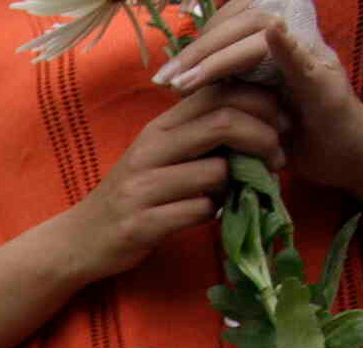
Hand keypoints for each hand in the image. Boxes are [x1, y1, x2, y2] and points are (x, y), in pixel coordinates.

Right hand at [64, 82, 292, 280]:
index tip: (281, 124)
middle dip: (263, 138)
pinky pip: (199, 212)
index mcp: (159, 128)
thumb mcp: (162, 155)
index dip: (260, 102)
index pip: (218, 93)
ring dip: (236, 185)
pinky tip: (207, 216)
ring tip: (233, 194)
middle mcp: (150, 149)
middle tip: (279, 158)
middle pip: (223, 122)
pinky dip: (214, 215)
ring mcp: (143, 186)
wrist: (81, 240)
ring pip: (216, 172)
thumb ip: (199, 135)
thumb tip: (259, 121)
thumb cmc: (133, 196)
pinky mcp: (142, 222)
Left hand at [154, 2, 362, 192]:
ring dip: (222, 56)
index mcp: (272, 49)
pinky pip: (303, 58)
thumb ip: (228, 92)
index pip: (230, 25)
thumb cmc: (296, 134)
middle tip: (167, 78)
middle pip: (241, 23)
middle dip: (200, 51)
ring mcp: (309, 57)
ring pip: (262, 33)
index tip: (165, 74)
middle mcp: (290, 44)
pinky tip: (272, 34)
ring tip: (190, 80)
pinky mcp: (324, 81)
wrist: (346, 157)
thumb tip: (182, 85)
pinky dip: (286, 46)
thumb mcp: (253, 110)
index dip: (198, 43)